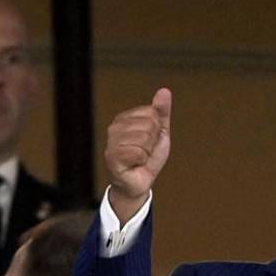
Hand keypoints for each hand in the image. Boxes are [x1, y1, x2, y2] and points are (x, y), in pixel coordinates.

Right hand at [105, 87, 171, 222]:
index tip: (149, 142)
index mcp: (125, 118)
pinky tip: (134, 164)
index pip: (151, 113)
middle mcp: (115, 127)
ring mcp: (111, 141)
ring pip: (143, 137)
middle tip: (144, 152)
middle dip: (152, 142)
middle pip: (148, 124)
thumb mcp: (159, 133)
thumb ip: (161, 113)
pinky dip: (141, 160)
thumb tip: (164, 91)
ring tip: (139, 158)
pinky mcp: (112, 156)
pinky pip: (138, 151)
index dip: (156, 130)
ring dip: (147, 152)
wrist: (139, 183)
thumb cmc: (147, 159)